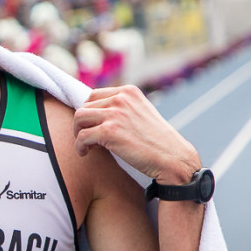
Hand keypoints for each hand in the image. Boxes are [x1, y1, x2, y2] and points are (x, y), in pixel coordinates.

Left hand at [73, 86, 199, 183]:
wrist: (172, 158)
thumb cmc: (156, 140)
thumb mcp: (140, 113)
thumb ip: (122, 108)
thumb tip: (94, 112)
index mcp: (129, 91)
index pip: (94, 95)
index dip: (90, 111)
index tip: (93, 125)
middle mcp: (121, 99)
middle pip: (84, 107)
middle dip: (83, 123)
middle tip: (89, 137)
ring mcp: (114, 114)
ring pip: (78, 118)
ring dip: (78, 133)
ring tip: (87, 145)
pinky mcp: (109, 131)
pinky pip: (81, 137)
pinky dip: (80, 146)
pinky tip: (85, 153)